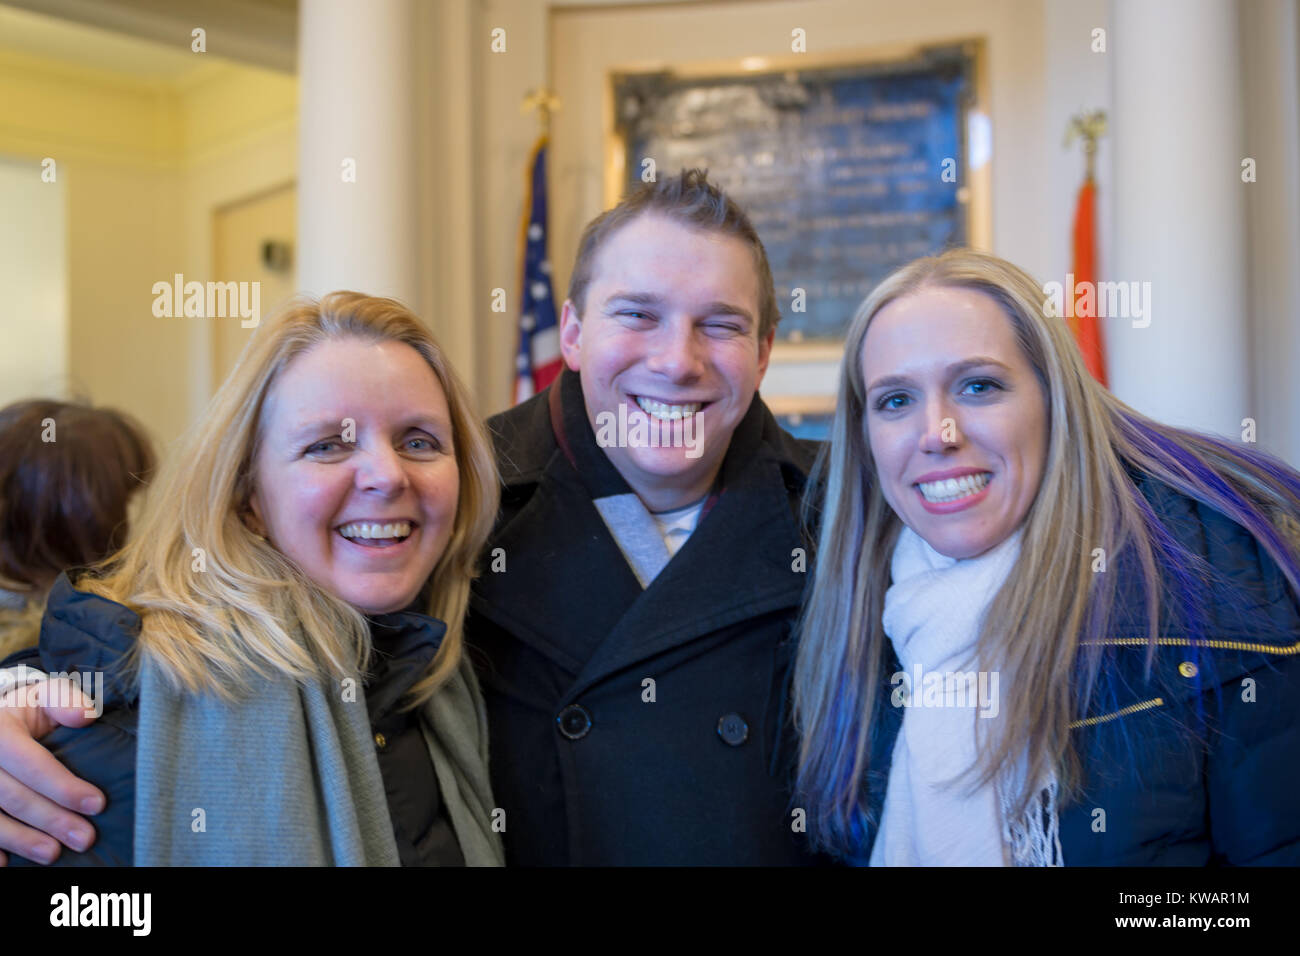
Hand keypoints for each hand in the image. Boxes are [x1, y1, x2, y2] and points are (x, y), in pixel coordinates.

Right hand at [0, 677, 104, 864]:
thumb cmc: (28, 710)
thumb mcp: (45, 696)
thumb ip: (65, 701)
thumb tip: (85, 716)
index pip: (31, 763)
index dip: (63, 786)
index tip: (98, 804)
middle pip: (12, 796)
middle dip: (50, 820)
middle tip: (85, 838)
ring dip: (21, 840)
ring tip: (53, 855)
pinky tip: (5, 864)